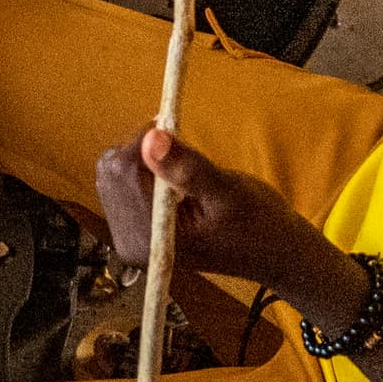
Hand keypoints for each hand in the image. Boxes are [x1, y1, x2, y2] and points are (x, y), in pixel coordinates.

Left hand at [93, 127, 342, 308]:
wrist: (271, 252)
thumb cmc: (257, 226)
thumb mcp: (227, 191)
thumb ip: (187, 167)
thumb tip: (151, 138)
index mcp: (151, 238)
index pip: (122, 170)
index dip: (145, 141)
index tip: (172, 128)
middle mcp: (132, 242)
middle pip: (111, 170)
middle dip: (142, 149)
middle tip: (180, 149)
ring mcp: (131, 238)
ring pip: (113, 173)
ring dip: (143, 159)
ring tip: (182, 172)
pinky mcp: (135, 230)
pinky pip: (122, 184)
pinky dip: (143, 171)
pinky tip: (172, 181)